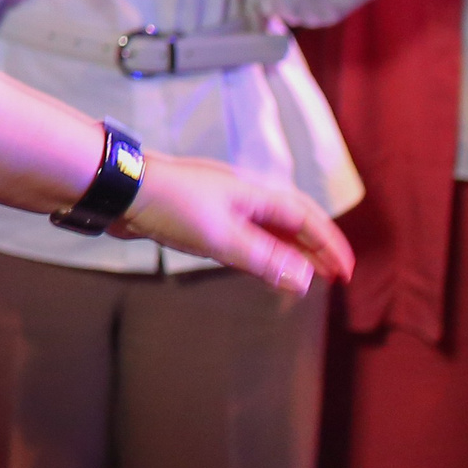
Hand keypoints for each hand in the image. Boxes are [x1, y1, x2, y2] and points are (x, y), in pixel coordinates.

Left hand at [117, 151, 353, 294]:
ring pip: (268, 226)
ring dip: (291, 249)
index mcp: (254, 194)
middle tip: (334, 274)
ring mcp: (221, 203)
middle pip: (291, 219)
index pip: (305, 218)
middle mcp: (242, 195)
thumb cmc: (170, 205)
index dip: (329, 244)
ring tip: (307, 272)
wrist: (121, 188)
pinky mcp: (201, 214)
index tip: (346, 272)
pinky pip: (245, 232)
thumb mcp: (221, 237)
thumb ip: (263, 258)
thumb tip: (304, 280)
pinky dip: (263, 249)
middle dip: (316, 246)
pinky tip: (261, 262)